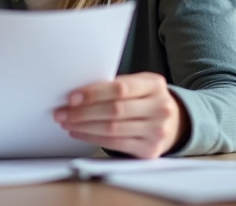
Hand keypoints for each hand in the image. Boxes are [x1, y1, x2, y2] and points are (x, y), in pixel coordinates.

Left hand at [54, 72, 186, 158]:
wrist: (174, 123)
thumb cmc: (145, 100)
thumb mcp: (138, 85)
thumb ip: (114, 86)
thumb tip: (77, 93)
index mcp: (154, 84)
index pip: (120, 88)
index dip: (93, 93)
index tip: (72, 97)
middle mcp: (160, 108)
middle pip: (114, 110)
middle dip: (83, 112)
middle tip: (61, 113)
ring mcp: (157, 131)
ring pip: (112, 129)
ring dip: (84, 127)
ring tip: (66, 122)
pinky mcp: (150, 150)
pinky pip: (115, 144)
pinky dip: (92, 138)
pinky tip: (79, 133)